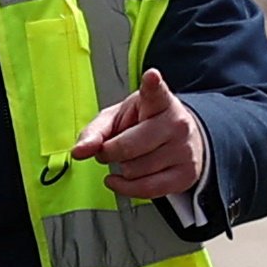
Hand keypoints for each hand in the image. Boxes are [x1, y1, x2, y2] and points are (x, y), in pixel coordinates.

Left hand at [71, 68, 204, 199]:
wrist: (179, 140)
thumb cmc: (143, 125)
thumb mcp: (116, 119)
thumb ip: (94, 132)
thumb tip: (79, 152)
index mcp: (159, 102)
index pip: (156, 92)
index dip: (152, 84)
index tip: (151, 77)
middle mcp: (176, 123)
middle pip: (127, 147)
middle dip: (108, 152)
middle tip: (110, 148)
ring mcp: (184, 150)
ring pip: (134, 170)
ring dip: (122, 169)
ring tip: (130, 158)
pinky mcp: (186, 174)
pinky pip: (147, 190)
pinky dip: (127, 188)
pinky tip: (122, 178)